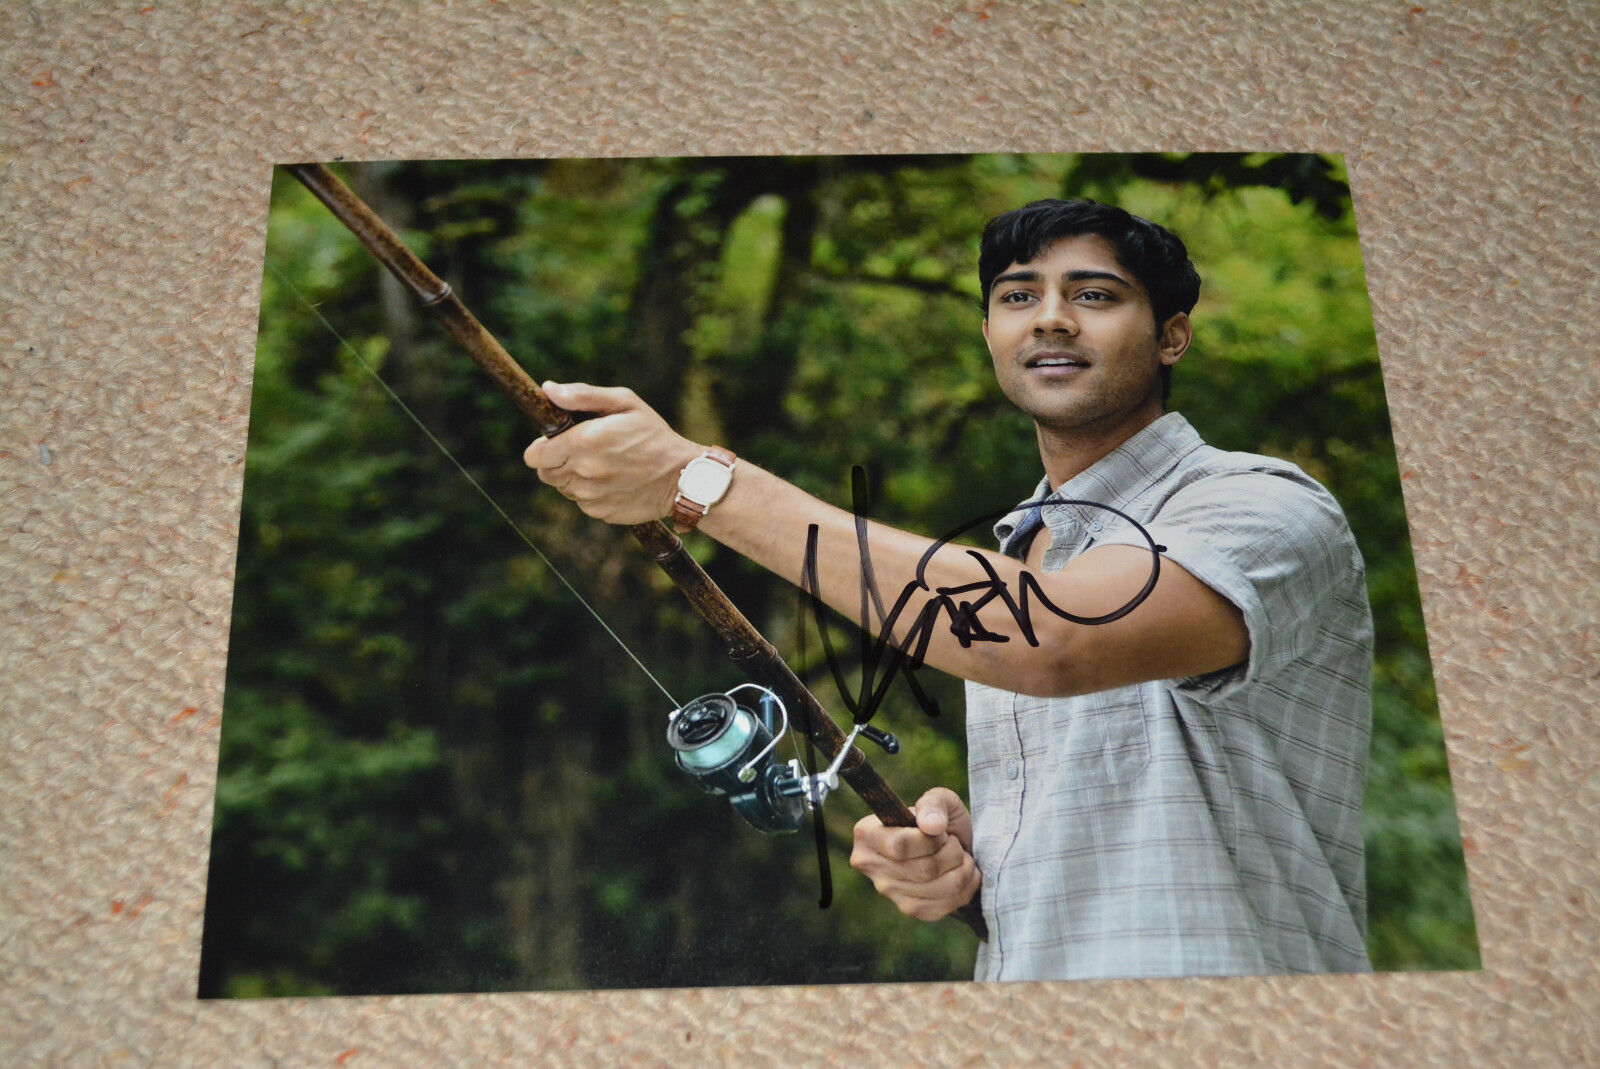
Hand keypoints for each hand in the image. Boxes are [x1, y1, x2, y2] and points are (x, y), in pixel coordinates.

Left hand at [522, 382, 700, 524]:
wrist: (682, 476)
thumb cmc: (653, 434)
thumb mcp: (624, 402)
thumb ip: (582, 396)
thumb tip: (547, 390)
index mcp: (584, 441)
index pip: (534, 454)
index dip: (542, 446)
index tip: (557, 441)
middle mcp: (583, 471)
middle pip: (545, 472)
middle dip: (557, 460)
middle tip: (583, 450)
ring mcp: (591, 496)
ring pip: (562, 487)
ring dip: (573, 476)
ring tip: (602, 465)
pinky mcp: (600, 512)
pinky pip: (581, 502)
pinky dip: (590, 492)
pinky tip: (612, 481)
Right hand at [849, 787, 980, 921]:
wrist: (954, 845)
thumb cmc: (940, 819)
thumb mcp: (940, 800)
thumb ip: (934, 804)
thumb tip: (931, 826)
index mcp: (867, 834)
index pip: (899, 846)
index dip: (930, 840)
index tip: (940, 831)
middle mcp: (871, 866)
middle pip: (922, 870)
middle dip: (952, 854)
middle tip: (955, 843)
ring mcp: (889, 891)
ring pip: (939, 888)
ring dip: (963, 870)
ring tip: (962, 857)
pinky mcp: (910, 909)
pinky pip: (946, 904)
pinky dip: (964, 888)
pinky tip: (962, 874)